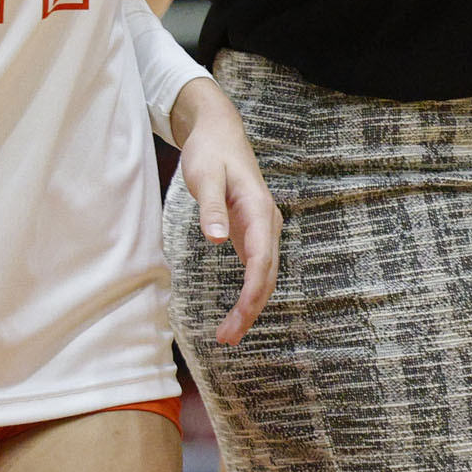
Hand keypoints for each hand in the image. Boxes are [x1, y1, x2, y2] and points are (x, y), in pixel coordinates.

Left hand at [172, 79, 278, 344]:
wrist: (219, 132)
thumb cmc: (210, 153)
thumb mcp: (204, 176)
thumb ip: (211, 208)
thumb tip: (217, 240)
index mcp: (258, 209)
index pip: (262, 260)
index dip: (252, 292)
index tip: (239, 318)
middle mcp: (267, 222)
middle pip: (266, 275)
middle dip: (250, 310)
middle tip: (226, 339)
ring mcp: (262, 228)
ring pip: (264, 275)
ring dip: (250, 306)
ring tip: (228, 334)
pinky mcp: (253, 232)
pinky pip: (257, 268)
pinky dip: (249, 292)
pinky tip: (238, 311)